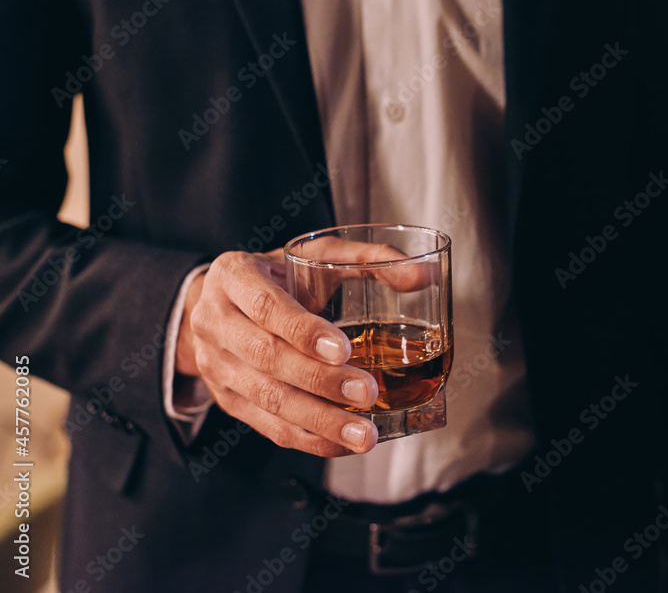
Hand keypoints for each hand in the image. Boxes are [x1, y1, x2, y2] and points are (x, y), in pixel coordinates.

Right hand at [175, 245, 419, 456]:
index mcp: (232, 276)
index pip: (266, 307)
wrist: (223, 303)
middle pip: (266, 358)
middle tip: (367, 393)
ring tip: (364, 433)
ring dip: (319, 420)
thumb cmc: (279, 276)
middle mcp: (214, 321)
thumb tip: (422, 274)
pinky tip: (342, 443)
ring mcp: (216, 365)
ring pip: (267, 399)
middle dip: (320, 381)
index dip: (303, 331)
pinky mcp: (228, 399)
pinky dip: (309, 439)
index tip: (344, 349)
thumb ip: (368, 259)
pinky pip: (267, 426)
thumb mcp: (314, 254)